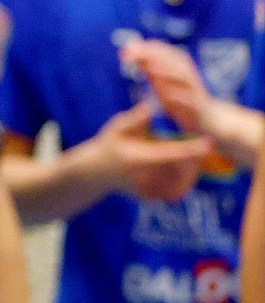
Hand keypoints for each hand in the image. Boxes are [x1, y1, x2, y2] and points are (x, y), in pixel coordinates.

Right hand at [89, 102, 210, 201]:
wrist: (94, 173)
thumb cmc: (107, 145)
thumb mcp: (117, 128)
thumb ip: (135, 118)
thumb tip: (151, 105)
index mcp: (137, 158)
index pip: (169, 154)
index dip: (190, 149)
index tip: (208, 143)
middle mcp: (142, 176)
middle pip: (179, 171)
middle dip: (194, 161)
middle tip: (204, 149)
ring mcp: (144, 189)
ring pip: (178, 185)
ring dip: (191, 173)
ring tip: (196, 159)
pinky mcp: (147, 196)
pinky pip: (172, 193)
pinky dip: (182, 184)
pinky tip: (185, 173)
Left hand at [121, 39, 211, 134]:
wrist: (208, 118)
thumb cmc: (180, 98)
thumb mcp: (161, 82)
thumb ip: (147, 66)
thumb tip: (129, 48)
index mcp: (179, 66)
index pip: (162, 51)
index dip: (143, 50)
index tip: (123, 52)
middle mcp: (187, 75)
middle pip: (172, 60)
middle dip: (152, 56)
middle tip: (133, 56)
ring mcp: (194, 90)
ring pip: (183, 77)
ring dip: (167, 72)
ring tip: (150, 69)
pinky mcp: (198, 106)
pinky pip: (189, 100)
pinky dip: (178, 97)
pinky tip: (165, 97)